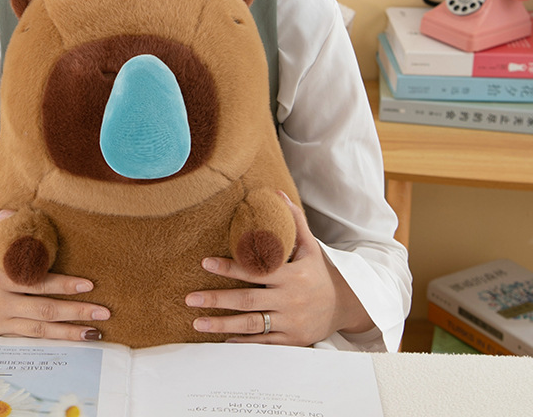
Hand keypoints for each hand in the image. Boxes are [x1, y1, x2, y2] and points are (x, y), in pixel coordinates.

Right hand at [0, 207, 109, 339]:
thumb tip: (16, 213)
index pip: (35, 282)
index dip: (62, 284)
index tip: (87, 283)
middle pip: (43, 310)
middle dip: (75, 311)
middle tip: (103, 310)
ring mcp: (0, 322)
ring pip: (40, 330)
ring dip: (70, 332)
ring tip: (96, 332)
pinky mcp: (0, 335)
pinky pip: (30, 339)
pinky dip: (53, 341)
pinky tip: (72, 340)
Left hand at [185, 192, 373, 345]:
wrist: (345, 306)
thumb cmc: (320, 271)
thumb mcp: (310, 246)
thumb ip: (294, 220)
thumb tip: (277, 193)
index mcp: (291, 276)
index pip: (254, 271)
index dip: (229, 267)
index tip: (205, 263)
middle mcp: (289, 300)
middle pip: (247, 300)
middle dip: (216, 299)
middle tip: (190, 297)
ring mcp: (290, 322)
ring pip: (251, 325)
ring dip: (222, 325)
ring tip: (196, 322)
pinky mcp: (292, 341)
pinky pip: (263, 343)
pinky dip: (243, 343)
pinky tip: (222, 341)